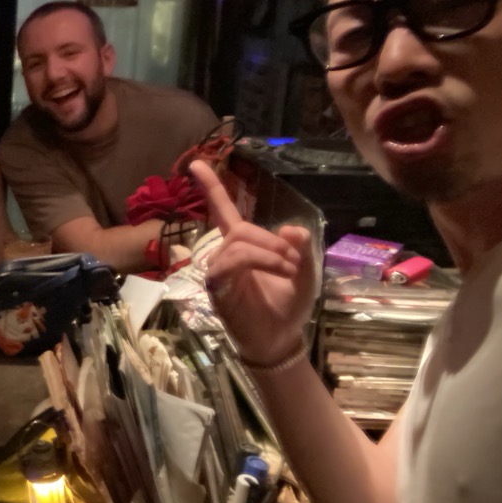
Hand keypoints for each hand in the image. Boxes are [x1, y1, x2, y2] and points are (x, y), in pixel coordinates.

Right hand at [188, 160, 317, 364]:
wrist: (279, 340)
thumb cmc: (289, 306)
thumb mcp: (306, 273)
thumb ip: (302, 249)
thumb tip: (290, 229)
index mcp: (244, 245)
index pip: (222, 211)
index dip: (211, 186)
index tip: (195, 163)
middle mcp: (226, 253)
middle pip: (240, 228)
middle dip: (271, 241)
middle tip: (294, 262)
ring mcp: (219, 270)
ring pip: (238, 243)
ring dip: (269, 252)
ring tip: (288, 270)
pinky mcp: (217, 286)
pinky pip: (230, 262)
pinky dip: (257, 261)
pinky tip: (275, 273)